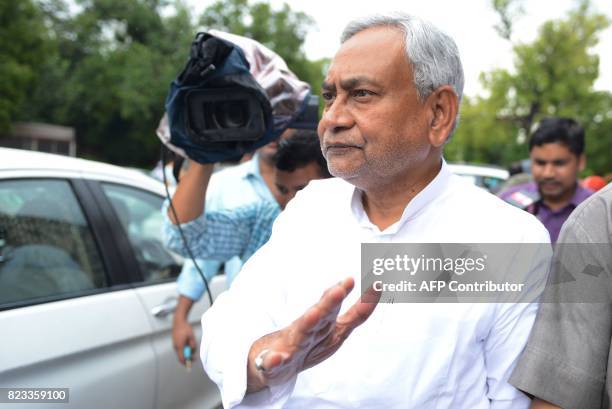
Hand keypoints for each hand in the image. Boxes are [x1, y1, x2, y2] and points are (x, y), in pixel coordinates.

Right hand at [172, 318, 196, 364]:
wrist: (178, 321)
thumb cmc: (185, 328)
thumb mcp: (192, 336)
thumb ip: (193, 345)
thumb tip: (193, 351)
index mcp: (179, 346)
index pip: (182, 358)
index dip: (186, 362)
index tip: (190, 364)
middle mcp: (176, 346)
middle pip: (181, 357)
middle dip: (188, 357)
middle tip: (194, 357)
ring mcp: (174, 344)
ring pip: (181, 352)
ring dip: (187, 352)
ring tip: (192, 344)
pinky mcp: (175, 342)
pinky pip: (180, 349)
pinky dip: (184, 349)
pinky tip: (188, 342)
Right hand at [246, 277, 379, 392]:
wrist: (268, 366)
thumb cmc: (305, 343)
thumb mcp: (332, 329)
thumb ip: (354, 315)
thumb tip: (377, 290)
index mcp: (325, 327)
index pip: (347, 314)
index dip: (364, 303)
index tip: (378, 285)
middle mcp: (308, 332)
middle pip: (323, 316)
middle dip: (331, 302)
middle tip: (342, 287)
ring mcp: (290, 346)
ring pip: (300, 333)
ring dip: (307, 323)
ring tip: (314, 314)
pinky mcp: (271, 363)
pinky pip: (272, 363)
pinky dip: (273, 360)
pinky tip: (276, 358)